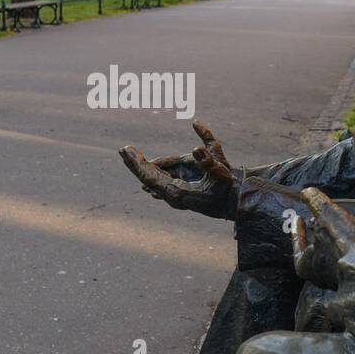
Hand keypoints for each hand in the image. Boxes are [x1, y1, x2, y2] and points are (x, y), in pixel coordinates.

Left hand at [119, 119, 238, 218]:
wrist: (232, 204)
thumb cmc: (226, 189)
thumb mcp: (219, 172)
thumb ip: (208, 160)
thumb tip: (195, 148)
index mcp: (176, 191)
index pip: (149, 177)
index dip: (137, 164)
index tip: (127, 151)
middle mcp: (172, 196)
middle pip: (147, 178)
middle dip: (134, 163)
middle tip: (122, 149)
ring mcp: (174, 197)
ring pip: (152, 180)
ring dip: (141, 167)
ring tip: (129, 155)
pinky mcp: (178, 195)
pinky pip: (159, 183)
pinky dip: (150, 173)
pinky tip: (142, 172)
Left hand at [291, 187, 354, 288]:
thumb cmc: (341, 243)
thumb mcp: (325, 214)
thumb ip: (315, 202)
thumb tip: (307, 192)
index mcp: (305, 266)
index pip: (298, 244)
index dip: (298, 230)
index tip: (298, 217)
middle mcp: (321, 277)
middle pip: (315, 251)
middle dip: (316, 234)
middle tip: (318, 220)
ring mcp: (341, 279)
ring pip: (333, 256)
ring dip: (334, 241)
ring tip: (338, 225)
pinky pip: (350, 259)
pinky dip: (349, 247)